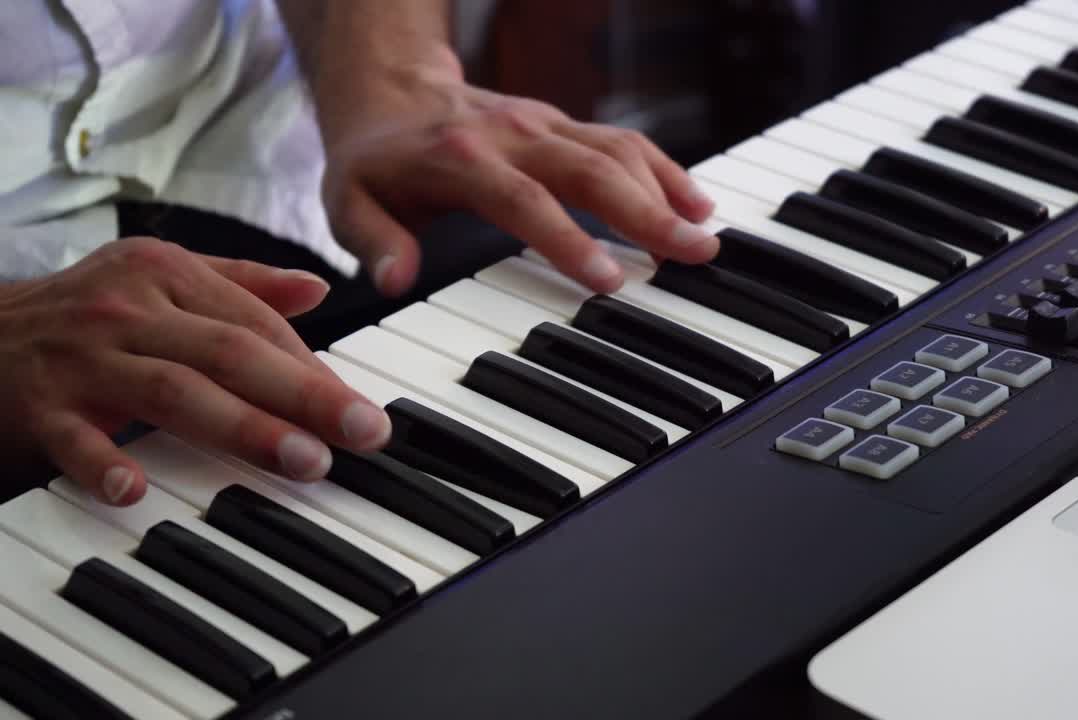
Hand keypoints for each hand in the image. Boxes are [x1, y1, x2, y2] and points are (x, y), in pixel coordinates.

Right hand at [0, 238, 392, 504]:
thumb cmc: (82, 311)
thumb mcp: (156, 278)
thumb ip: (240, 284)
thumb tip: (316, 289)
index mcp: (166, 275)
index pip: (257, 326)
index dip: (315, 370)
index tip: (363, 411)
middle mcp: (129, 308)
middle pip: (232, 353)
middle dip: (305, 394)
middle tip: (363, 432)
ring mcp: (82, 357)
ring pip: (175, 391)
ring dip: (244, 427)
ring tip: (303, 460)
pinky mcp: (36, 404)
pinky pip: (74, 436)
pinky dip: (103, 462)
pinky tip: (136, 490)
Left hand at [317, 49, 717, 296]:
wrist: (389, 91)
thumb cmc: (373, 160)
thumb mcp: (346, 202)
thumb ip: (372, 242)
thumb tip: (395, 281)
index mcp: (460, 159)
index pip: (523, 200)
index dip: (569, 239)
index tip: (611, 280)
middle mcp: (512, 135)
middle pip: (591, 169)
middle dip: (647, 212)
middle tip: (692, 254)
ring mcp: (544, 125)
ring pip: (617, 149)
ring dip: (666, 190)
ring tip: (704, 235)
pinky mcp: (564, 125)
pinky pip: (623, 141)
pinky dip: (664, 169)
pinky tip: (696, 201)